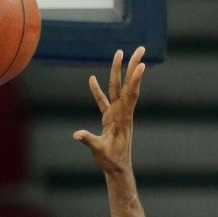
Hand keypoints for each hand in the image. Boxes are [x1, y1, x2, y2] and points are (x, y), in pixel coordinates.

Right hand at [73, 46, 145, 173]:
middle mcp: (122, 112)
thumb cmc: (111, 160)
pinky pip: (103, 100)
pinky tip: (92, 79)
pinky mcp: (109, 118)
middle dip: (132, 66)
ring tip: (119, 54)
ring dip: (118, 71)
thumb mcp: (100, 151)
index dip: (135, 80)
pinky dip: (97, 90)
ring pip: (117, 88)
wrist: (117, 168)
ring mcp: (116, 114)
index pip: (130, 95)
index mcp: (123, 118)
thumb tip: (76, 134)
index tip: (141, 65)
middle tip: (139, 48)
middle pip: (127, 85)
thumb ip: (89, 140)